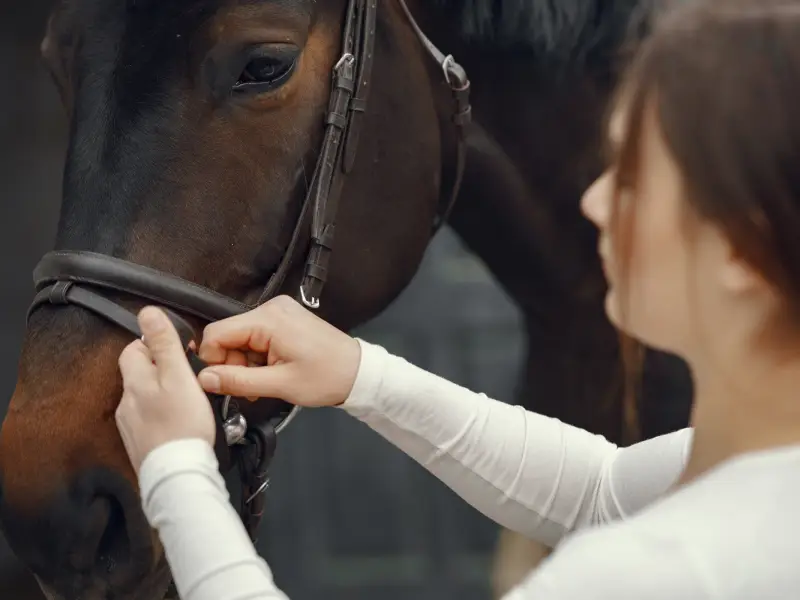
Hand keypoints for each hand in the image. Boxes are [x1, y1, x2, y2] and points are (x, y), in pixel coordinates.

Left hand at [116, 307, 215, 473]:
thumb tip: (147, 313)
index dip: (153, 345)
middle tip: (186, 376)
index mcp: (135, 381)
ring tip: (187, 401)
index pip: (132, 349)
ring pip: (144, 397)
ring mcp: (130, 424)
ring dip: (162, 394)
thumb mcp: (179, 376)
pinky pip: (148, 420)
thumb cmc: (183, 425)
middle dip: (160, 370)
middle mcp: (126, 401)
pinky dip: (162, 416)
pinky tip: (179, 422)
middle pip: (138, 373)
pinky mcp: (140, 442)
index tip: (176, 352)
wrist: (179, 473)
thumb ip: (164, 343)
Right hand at [197, 295, 360, 407]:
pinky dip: (257, 357)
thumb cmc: (325, 378)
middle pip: (228, 335)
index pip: (216, 333)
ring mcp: (279, 312)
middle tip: (248, 388)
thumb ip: (237, 380)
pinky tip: (270, 372)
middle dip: (232, 364)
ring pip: (241, 338)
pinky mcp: (284, 319)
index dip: (212, 360)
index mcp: (268, 319)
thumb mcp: (279, 385)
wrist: (358, 372)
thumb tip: (203, 379)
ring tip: (264, 383)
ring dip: (245, 363)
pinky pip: (256, 337)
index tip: (223, 382)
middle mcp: (270, 308)